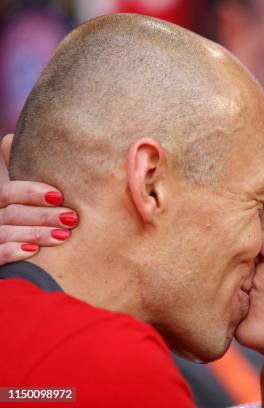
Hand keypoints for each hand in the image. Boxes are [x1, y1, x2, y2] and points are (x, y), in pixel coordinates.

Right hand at [0, 134, 77, 264]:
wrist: (26, 275)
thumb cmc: (35, 226)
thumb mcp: (36, 204)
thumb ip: (32, 182)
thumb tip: (11, 139)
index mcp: (3, 204)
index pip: (9, 192)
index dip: (32, 192)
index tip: (59, 196)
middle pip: (12, 213)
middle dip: (44, 215)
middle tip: (72, 218)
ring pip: (6, 232)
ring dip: (36, 233)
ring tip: (63, 236)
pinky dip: (11, 251)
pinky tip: (32, 252)